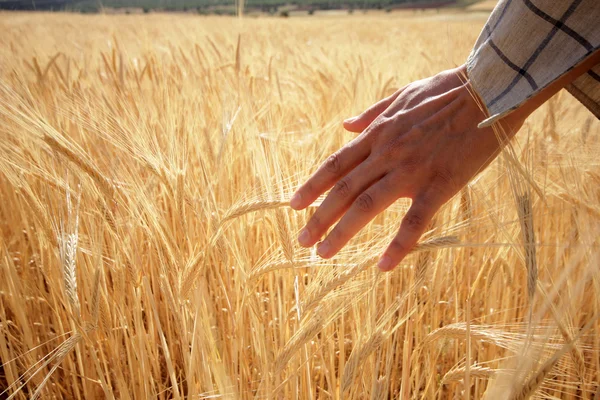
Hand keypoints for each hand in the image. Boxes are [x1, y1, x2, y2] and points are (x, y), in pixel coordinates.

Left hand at [290, 65, 525, 270]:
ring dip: (341, 232)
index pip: (336, 164)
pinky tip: (383, 266)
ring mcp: (411, 170)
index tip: (294, 205)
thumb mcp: (401, 95)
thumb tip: (344, 124)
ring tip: (323, 254)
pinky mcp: (440, 184)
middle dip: (318, 217)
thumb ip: (371, 112)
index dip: (313, 186)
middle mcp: (386, 153)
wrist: (490, 89)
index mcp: (378, 134)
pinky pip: (414, 221)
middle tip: (302, 241)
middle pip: (343, 190)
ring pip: (367, 206)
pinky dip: (398, 246)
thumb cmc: (447, 91)